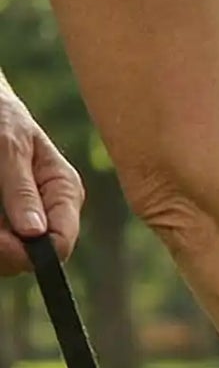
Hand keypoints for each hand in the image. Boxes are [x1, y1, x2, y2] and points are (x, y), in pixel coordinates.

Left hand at [0, 86, 83, 275]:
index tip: (2, 242)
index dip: (33, 251)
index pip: (61, 241)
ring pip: (9, 254)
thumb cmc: (0, 113)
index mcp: (64, 192)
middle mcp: (48, 211)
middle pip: (32, 254)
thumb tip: (35, 233)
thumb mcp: (10, 144)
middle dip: (6, 247)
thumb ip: (21, 188)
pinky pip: (1, 242)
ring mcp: (24, 219)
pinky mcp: (6, 221)